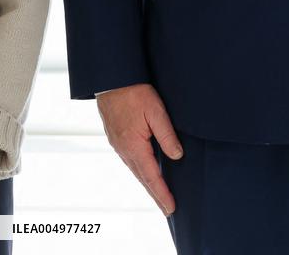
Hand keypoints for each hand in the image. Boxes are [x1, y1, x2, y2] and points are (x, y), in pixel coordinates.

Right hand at [96, 83, 182, 216]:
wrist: (112, 80)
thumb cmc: (134, 92)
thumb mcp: (156, 110)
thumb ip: (166, 134)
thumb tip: (176, 156)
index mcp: (133, 145)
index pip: (151, 176)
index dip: (162, 192)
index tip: (171, 207)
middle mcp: (124, 149)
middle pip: (142, 178)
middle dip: (156, 194)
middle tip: (168, 208)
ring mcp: (118, 145)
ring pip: (136, 170)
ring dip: (148, 183)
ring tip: (160, 194)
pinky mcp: (117, 138)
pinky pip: (131, 160)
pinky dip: (141, 171)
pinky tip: (147, 172)